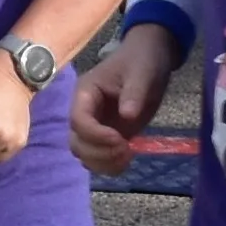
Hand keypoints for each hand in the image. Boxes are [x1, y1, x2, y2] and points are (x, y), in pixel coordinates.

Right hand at [70, 35, 176, 171]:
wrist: (149, 59)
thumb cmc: (142, 61)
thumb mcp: (142, 72)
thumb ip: (134, 92)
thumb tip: (128, 116)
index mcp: (86, 93)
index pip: (77, 120)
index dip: (95, 134)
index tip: (120, 139)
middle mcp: (84, 111)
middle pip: (76, 142)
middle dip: (99, 152)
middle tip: (126, 150)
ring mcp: (94, 126)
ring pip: (84, 154)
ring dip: (102, 163)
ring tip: (128, 157)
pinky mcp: (106, 136)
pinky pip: (97, 158)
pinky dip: (108, 166)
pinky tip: (126, 161)